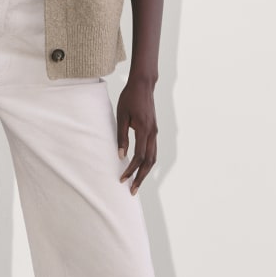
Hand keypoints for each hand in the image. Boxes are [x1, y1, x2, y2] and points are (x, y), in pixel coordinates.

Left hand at [116, 75, 157, 194]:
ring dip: (145, 172)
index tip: (122, 179)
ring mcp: (155, 132)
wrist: (143, 85)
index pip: (139, 156)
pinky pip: (153, 151)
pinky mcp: (154, 131)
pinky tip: (140, 168)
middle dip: (141, 177)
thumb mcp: (121, 116)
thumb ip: (122, 136)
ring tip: (136, 183)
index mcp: (144, 129)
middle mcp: (153, 133)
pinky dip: (147, 163)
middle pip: (149, 162)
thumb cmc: (129, 98)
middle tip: (132, 191)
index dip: (131, 170)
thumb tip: (120, 156)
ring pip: (154, 158)